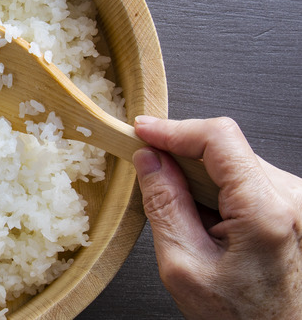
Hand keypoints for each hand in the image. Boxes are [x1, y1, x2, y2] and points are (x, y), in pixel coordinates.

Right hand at [132, 116, 301, 318]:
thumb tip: (149, 160)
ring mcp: (296, 202)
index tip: (142, 131)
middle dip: (182, 159)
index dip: (173, 129)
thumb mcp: (183, 264)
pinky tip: (211, 225)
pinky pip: (246, 180)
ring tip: (191, 221)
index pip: (218, 137)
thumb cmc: (239, 317)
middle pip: (224, 149)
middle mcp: (291, 199)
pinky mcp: (293, 207)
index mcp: (264, 210)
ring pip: (233, 163)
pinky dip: (219, 192)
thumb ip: (164, 205)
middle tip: (151, 177)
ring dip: (201, 179)